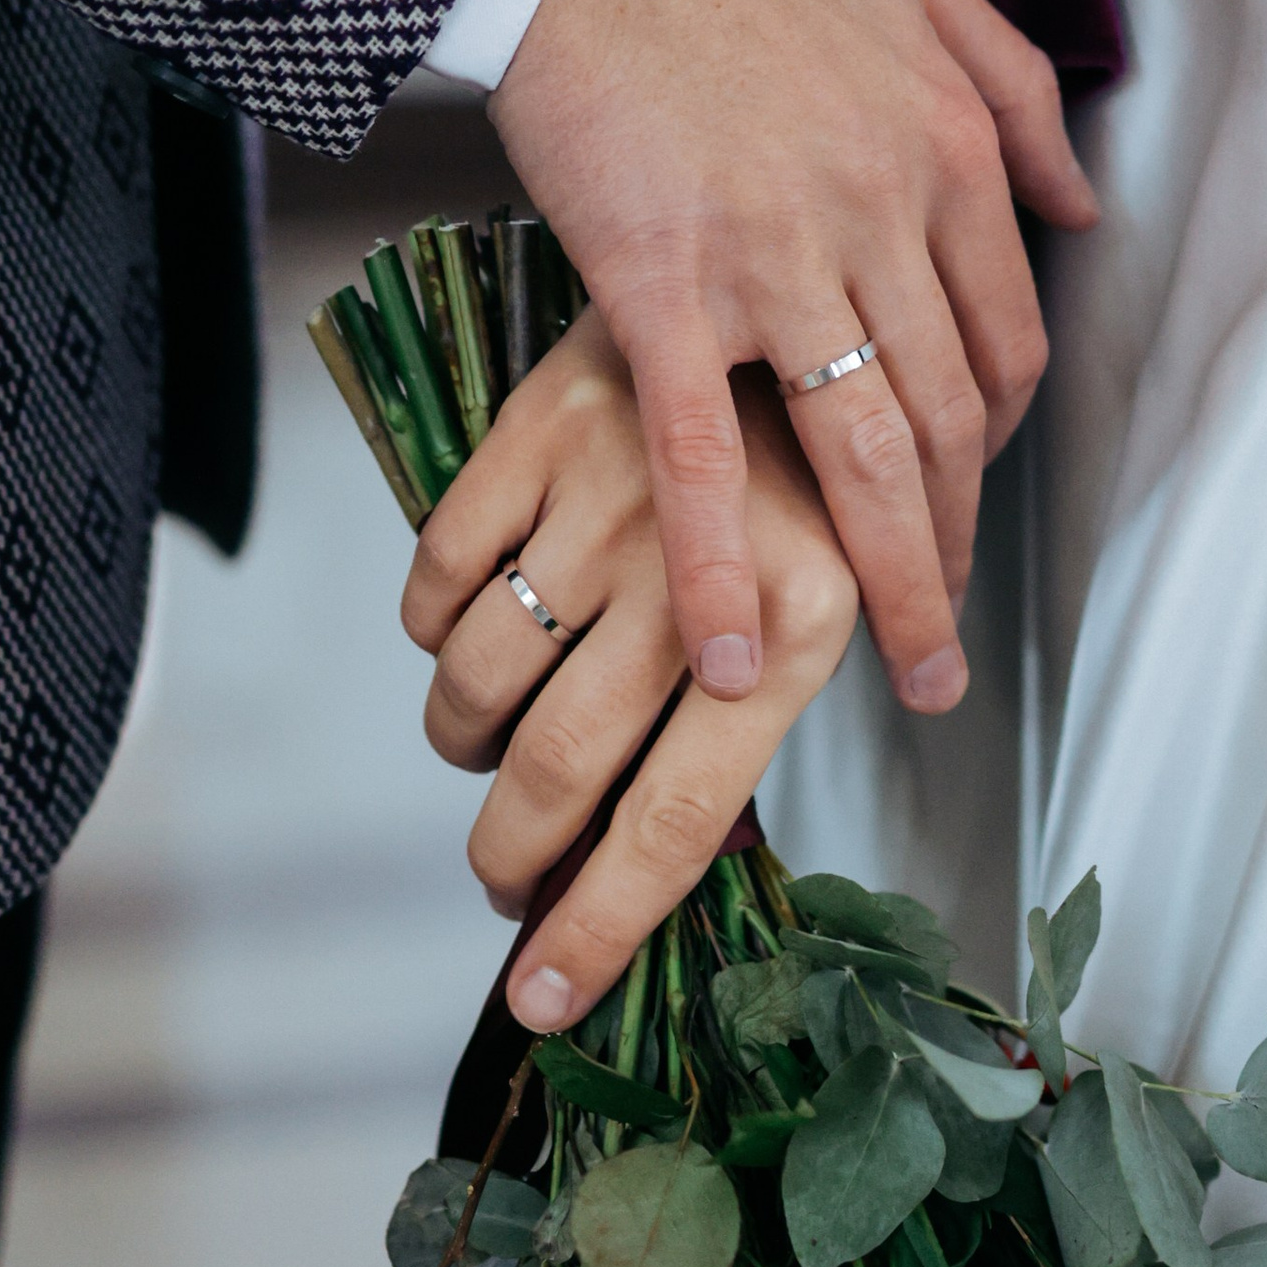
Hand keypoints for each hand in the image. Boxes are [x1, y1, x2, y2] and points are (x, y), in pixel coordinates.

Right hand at [404, 309, 859, 1027]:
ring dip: (467, 743)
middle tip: (504, 881)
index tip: (540, 997)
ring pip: (479, 680)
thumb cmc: (818, 470)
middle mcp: (698, 571)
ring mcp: (607, 498)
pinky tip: (468, 637)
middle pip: (557, 770)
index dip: (598, 925)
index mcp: (799, 630)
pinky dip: (433, 632)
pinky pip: (438, 576)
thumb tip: (675, 858)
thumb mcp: (833, 597)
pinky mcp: (537, 430)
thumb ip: (759, 723)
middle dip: (513, 854)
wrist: (801, 268)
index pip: (673, 821)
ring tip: (492, 750)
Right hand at [490, 0, 1095, 721]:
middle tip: (947, 645)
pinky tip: (736, 653)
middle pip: (948, 423)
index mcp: (947, 148)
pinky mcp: (660, 288)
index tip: (967, 498)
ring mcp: (775, 260)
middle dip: (956, 550)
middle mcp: (883, 217)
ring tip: (901, 680)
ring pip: (861, 456)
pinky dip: (723, 564)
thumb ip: (1011, 86)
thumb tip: (1083, 201)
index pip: (1005, 340)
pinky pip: (707, 457)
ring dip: (892, 586)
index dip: (994, 441)